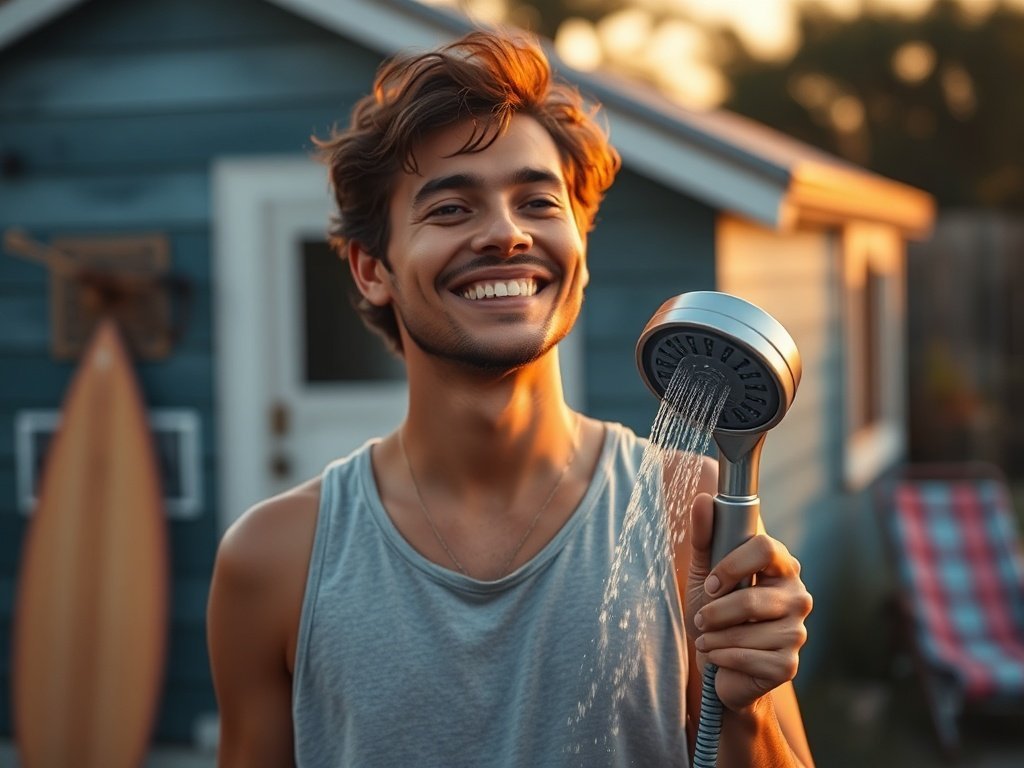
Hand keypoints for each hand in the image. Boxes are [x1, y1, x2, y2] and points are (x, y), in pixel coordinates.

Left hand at [684, 492, 812, 712]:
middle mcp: (798, 596)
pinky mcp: (789, 664)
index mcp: (781, 566)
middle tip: (701, 618)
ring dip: (715, 637)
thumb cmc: (714, 612)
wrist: (717, 663)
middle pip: (752, 599)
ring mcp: (797, 632)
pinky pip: (749, 658)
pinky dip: (723, 657)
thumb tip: (702, 500)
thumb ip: (704, 537)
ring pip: (748, 632)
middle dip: (715, 612)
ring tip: (707, 639)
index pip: (766, 548)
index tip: (711, 584)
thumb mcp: (704, 573)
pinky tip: (718, 656)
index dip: (731, 566)